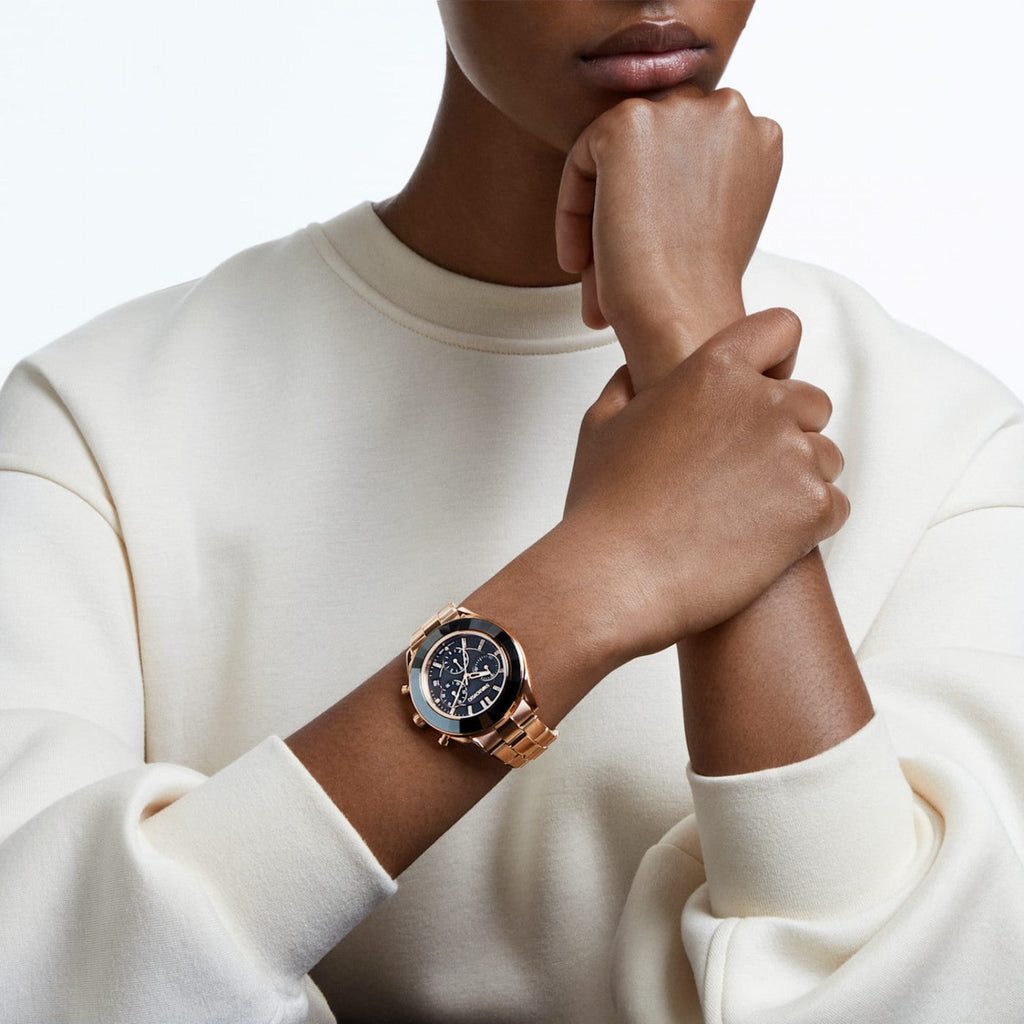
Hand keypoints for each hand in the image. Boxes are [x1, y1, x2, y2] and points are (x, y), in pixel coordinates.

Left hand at [555, 85, 781, 390]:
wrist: (682, 309)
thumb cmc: (700, 287)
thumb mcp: (717, 220)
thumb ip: (697, 181)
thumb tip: (653, 184)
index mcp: (760, 135)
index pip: (692, 148)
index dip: (662, 201)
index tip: (648, 251)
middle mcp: (728, 109)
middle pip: (656, 143)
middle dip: (631, 200)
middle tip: (610, 263)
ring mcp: (678, 110)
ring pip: (618, 152)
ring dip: (601, 206)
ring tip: (591, 269)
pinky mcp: (628, 123)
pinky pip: (583, 158)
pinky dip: (573, 210)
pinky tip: (579, 260)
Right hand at [560, 308, 847, 660]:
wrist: (616, 575)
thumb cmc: (603, 504)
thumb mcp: (601, 424)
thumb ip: (629, 384)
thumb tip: (638, 373)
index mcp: (714, 369)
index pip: (782, 329)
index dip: (777, 360)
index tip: (763, 391)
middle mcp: (764, 403)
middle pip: (814, 401)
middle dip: (790, 431)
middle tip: (744, 474)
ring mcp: (794, 455)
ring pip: (826, 457)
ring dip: (797, 480)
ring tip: (745, 514)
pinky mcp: (812, 508)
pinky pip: (835, 505)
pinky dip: (808, 524)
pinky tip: (761, 540)